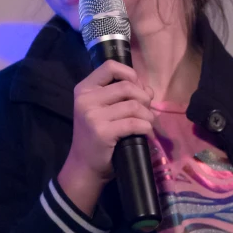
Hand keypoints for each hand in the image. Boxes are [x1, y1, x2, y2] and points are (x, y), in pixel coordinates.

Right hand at [68, 60, 154, 183]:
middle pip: (127, 86)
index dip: (130, 74)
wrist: (84, 166)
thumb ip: (121, 95)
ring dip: (148, 115)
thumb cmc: (96, 135)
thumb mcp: (102, 109)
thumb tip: (148, 90)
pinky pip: (135, 123)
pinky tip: (146, 132)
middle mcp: (86, 99)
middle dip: (144, 98)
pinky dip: (146, 127)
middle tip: (146, 110)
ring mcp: (93, 116)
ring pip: (134, 105)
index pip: (110, 66)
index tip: (137, 88)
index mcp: (84, 89)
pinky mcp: (103, 132)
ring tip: (147, 122)